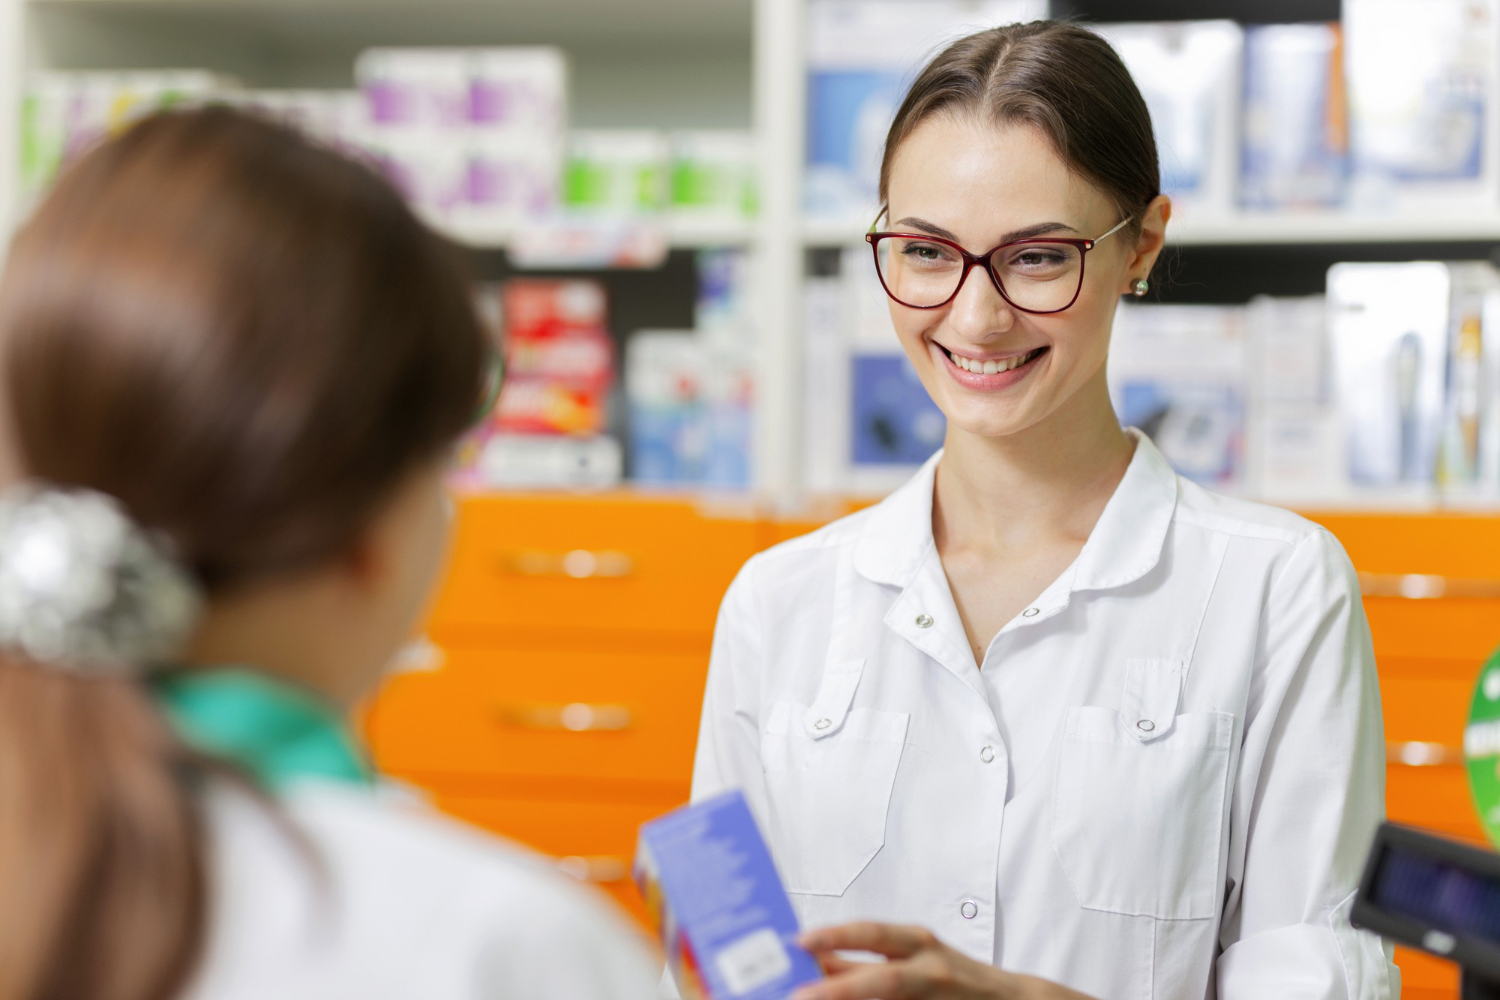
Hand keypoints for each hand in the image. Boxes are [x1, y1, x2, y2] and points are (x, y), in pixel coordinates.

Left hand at [790, 922, 1096, 999]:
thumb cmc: (950, 979)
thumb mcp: (907, 959)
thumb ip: (860, 963)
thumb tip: (810, 960)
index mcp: (915, 942)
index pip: (868, 934)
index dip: (832, 936)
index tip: (796, 941)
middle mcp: (930, 966)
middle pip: (883, 978)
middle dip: (840, 987)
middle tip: (798, 995)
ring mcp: (941, 994)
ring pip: (892, 996)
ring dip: (853, 998)